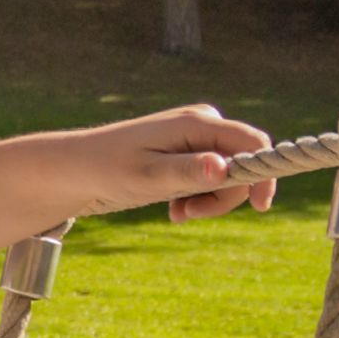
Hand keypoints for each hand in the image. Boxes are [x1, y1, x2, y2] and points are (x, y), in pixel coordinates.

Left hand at [89, 104, 277, 222]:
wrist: (76, 170)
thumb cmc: (108, 169)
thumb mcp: (149, 177)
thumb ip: (188, 172)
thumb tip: (225, 168)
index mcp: (196, 122)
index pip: (251, 142)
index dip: (263, 174)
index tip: (261, 208)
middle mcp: (201, 124)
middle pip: (242, 164)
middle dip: (224, 196)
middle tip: (189, 215)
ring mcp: (195, 139)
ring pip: (227, 176)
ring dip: (208, 202)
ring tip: (176, 214)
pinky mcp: (187, 154)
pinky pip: (211, 180)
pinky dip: (198, 199)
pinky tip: (174, 210)